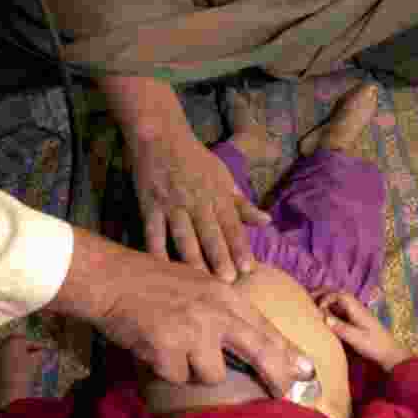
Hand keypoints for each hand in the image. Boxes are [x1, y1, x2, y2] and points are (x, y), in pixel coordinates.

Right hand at [51, 226, 314, 391]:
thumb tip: (250, 341)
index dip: (288, 352)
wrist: (112, 279)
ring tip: (173, 346)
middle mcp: (216, 312)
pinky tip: (154, 347)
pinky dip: (167, 370)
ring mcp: (194, 331)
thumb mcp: (198, 286)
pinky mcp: (170, 350)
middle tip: (288, 393)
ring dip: (195, 369)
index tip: (306, 370)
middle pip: (260, 350)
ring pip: (213, 374)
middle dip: (278, 375)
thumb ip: (224, 311)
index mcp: (225, 294)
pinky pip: (179, 377)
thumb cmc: (151, 283)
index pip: (265, 327)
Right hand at [130, 124, 270, 281]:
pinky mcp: (150, 205)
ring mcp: (172, 204)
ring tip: (199, 281)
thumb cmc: (195, 159)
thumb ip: (242, 204)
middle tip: (228, 282)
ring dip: (192, 258)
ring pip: (183, 235)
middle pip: (210, 233)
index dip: (240, 247)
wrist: (161, 136)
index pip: (232, 225)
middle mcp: (197, 200)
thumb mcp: (223, 177)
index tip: (249, 269)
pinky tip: (161, 269)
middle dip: (219, 257)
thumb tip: (267, 221)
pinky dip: (155, 251)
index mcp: (217, 195)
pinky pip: (153, 232)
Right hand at [314, 290, 409, 369]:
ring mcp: (355, 315)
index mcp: (358, 309)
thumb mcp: (357, 339)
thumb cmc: (375, 346)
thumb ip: (341, 328)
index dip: (327, 297)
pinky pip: (339, 311)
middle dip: (323, 294)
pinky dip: (329, 310)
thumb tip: (324, 317)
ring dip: (325, 301)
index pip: (341, 295)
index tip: (319, 309)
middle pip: (338, 294)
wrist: (390, 354)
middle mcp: (356, 308)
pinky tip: (321, 316)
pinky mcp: (354, 322)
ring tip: (311, 305)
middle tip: (308, 298)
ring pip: (338, 302)